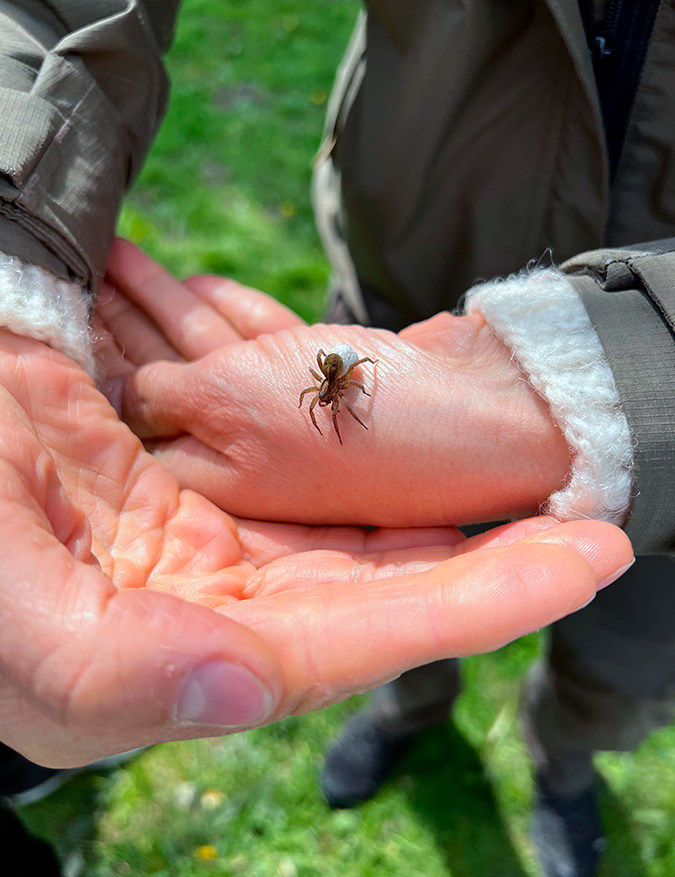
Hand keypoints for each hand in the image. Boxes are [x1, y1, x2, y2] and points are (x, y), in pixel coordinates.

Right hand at [0, 331, 630, 766]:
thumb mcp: (13, 614)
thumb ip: (111, 671)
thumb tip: (243, 690)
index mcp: (182, 652)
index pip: (358, 634)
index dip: (474, 603)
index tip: (581, 563)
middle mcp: (215, 598)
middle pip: (378, 572)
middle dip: (487, 548)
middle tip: (592, 511)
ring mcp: (210, 527)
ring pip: (348, 508)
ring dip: (432, 480)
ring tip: (524, 452)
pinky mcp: (198, 471)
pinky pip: (297, 451)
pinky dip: (356, 433)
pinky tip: (412, 406)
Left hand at [99, 240, 571, 527]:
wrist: (492, 411)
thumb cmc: (352, 418)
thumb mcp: (228, 406)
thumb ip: (163, 393)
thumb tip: (131, 389)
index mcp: (214, 488)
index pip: (133, 424)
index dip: (98, 367)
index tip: (65, 317)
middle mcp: (250, 467)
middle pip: (168, 387)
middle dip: (125, 327)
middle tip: (85, 270)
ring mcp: (295, 427)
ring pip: (214, 360)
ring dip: (167, 306)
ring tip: (119, 252)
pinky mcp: (335, 390)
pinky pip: (265, 350)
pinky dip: (232, 315)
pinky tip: (197, 283)